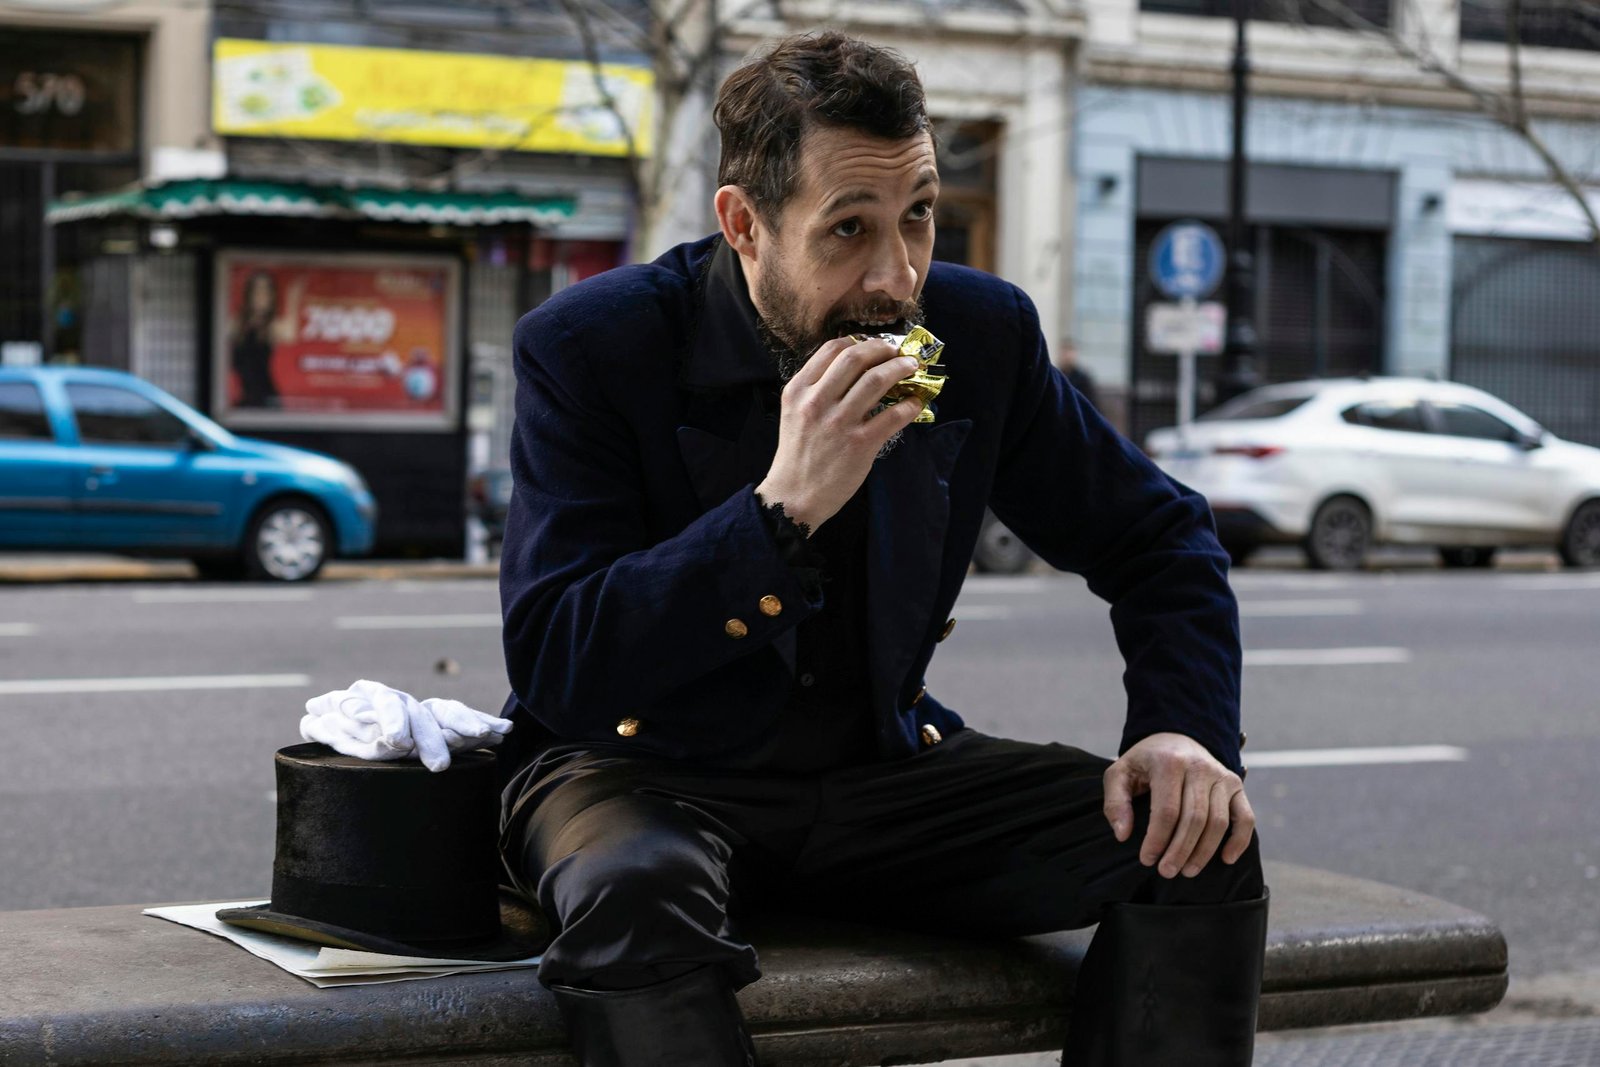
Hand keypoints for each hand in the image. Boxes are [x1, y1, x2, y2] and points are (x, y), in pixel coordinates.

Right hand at [755, 336, 924, 531]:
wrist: (794, 496)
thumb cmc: (798, 455)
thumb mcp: (794, 413)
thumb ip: (816, 389)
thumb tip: (853, 368)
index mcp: (799, 390)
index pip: (832, 349)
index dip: (859, 341)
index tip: (874, 345)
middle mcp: (817, 401)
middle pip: (856, 357)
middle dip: (883, 349)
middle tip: (897, 351)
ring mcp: (840, 422)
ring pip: (877, 380)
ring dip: (900, 368)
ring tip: (911, 367)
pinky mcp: (860, 444)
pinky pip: (893, 415)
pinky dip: (910, 404)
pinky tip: (915, 402)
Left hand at [1103, 732, 1254, 878]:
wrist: (1175, 737)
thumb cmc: (1145, 761)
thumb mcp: (1120, 773)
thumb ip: (1115, 802)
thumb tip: (1123, 835)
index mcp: (1169, 763)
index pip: (1166, 810)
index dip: (1157, 840)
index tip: (1147, 859)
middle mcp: (1199, 767)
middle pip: (1194, 819)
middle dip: (1180, 851)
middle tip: (1167, 871)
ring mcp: (1221, 776)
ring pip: (1218, 822)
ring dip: (1204, 852)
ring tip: (1187, 870)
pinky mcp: (1236, 785)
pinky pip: (1245, 817)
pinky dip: (1239, 840)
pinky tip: (1226, 859)